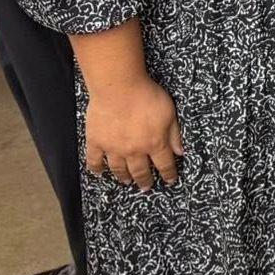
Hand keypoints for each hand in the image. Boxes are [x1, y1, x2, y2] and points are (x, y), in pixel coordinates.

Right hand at [85, 75, 183, 190]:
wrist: (119, 88)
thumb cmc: (147, 96)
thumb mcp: (170, 113)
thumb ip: (175, 134)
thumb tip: (180, 152)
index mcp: (155, 143)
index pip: (164, 165)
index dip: (168, 175)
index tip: (169, 181)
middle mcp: (134, 150)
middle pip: (141, 171)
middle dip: (145, 181)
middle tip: (146, 186)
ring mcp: (113, 148)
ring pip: (119, 169)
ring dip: (124, 177)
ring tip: (127, 182)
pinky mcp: (96, 142)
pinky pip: (94, 160)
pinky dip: (97, 169)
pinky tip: (99, 173)